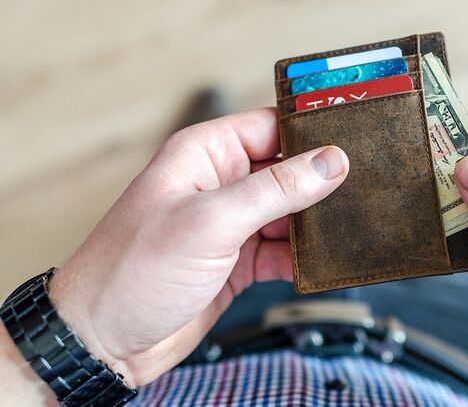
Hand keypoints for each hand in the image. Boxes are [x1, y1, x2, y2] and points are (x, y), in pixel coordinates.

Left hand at [46, 109, 348, 386]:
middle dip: (321, 182)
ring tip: (347, 229)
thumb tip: (329, 161)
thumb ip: (275, 190)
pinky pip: (282, 251)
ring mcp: (230, 224)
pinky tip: (318, 264)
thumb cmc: (131, 273)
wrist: (104, 342)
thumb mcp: (210, 222)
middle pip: (287, 171)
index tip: (353, 140)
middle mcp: (220, 184)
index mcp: (205, 155)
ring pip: (290, 213)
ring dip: (314, 225)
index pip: (271, 126)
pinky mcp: (238, 261)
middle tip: (361, 189)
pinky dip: (301, 259)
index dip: (312, 132)